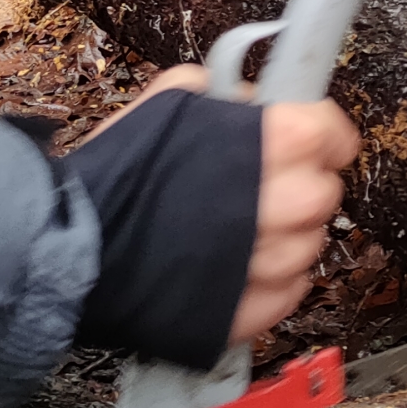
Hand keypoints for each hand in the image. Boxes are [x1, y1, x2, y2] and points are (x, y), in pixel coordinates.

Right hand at [97, 67, 360, 348]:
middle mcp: (284, 205)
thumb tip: (256, 103)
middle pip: (325, 194)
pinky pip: (289, 292)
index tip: (311, 139)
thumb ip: (225, 96)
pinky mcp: (251, 311)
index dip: (322, 135)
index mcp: (274, 143)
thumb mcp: (170, 99)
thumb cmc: (117, 174)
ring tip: (239, 227)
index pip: (333, 134)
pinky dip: (271, 280)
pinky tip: (236, 264)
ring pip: (309, 246)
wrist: (73, 248)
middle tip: (267, 183)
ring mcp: (271, 264)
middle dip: (302, 185)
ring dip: (285, 235)